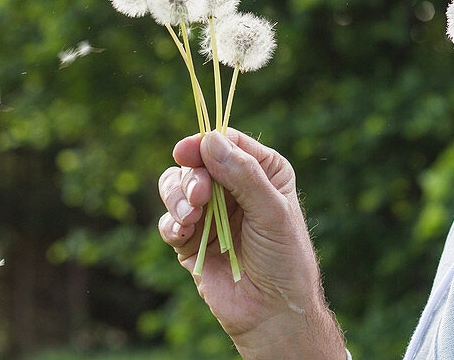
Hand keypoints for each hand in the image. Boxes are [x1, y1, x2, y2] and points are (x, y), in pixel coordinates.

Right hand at [158, 128, 345, 359]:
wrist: (273, 312)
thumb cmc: (284, 258)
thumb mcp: (271, 210)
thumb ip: (242, 174)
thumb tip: (209, 140)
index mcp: (262, 171)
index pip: (228, 142)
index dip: (205, 142)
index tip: (186, 151)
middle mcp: (234, 187)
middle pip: (197, 163)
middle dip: (191, 177)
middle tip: (200, 197)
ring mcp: (211, 213)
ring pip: (176, 187)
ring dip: (177, 198)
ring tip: (190, 218)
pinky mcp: (191, 241)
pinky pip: (169, 222)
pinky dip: (171, 225)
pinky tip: (182, 234)